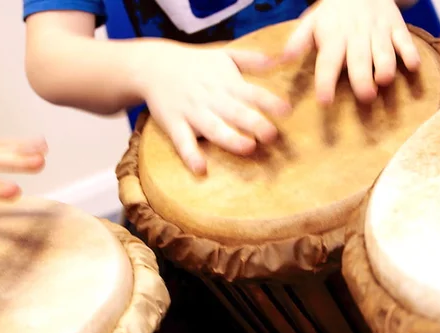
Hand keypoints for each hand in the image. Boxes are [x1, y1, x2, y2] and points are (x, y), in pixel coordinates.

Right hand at [137, 40, 290, 173]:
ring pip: (213, 128)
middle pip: (236, 112)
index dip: (269, 101)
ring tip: (247, 148)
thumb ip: (251, 60)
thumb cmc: (196, 64)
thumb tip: (278, 60)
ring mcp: (193, 112)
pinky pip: (183, 142)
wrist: (153, 66)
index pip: (252, 92)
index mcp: (227, 83)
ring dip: (230, 139)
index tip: (286, 111)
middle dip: (254, 123)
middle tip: (272, 135)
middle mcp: (212, 98)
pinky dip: (191, 156)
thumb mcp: (224, 55)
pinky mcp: (175, 125)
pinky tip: (201, 169)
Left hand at [283, 0, 419, 104]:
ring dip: (385, 67)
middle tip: (365, 98)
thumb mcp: (312, 21)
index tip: (325, 102)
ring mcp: (379, 31)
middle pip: (359, 60)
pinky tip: (413, 66)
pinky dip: (410, 53)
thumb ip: (299, 41)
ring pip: (384, 51)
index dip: (326, 82)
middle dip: (362, 78)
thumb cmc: (334, 12)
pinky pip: (405, 40)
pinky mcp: (397, 27)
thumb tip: (283, 59)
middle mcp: (356, 36)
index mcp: (333, 38)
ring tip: (384, 82)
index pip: (328, 62)